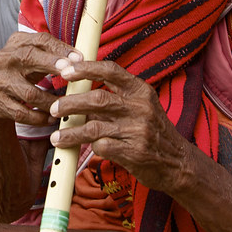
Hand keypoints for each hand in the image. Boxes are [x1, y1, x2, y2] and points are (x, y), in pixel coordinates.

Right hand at [0, 32, 81, 127]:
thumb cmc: (21, 73)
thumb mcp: (33, 58)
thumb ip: (53, 55)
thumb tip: (84, 59)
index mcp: (17, 43)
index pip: (40, 40)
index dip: (60, 48)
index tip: (79, 58)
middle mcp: (4, 58)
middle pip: (28, 57)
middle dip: (51, 64)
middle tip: (70, 73)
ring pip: (29, 92)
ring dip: (50, 102)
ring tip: (65, 107)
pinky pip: (21, 113)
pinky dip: (39, 118)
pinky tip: (50, 119)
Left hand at [47, 58, 189, 192]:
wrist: (178, 163)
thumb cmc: (152, 131)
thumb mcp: (142, 106)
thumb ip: (116, 96)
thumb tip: (79, 90)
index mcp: (140, 90)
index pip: (110, 70)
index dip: (85, 68)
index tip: (65, 72)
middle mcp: (140, 107)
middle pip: (97, 98)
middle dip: (70, 103)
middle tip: (53, 108)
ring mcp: (137, 130)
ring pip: (94, 126)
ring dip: (71, 132)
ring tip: (56, 137)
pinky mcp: (133, 152)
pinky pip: (101, 146)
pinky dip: (89, 147)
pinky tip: (83, 149)